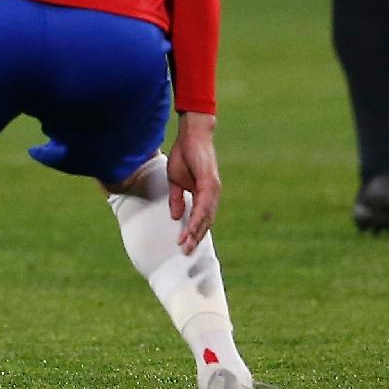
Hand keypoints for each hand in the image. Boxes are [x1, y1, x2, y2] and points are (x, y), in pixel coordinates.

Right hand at [165, 111, 219, 252]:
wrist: (192, 135)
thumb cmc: (184, 155)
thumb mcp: (175, 180)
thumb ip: (177, 198)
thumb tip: (176, 217)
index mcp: (204, 195)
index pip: (200, 218)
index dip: (193, 232)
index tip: (183, 246)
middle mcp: (212, 195)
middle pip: (205, 222)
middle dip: (195, 238)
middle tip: (186, 253)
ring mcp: (213, 190)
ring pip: (206, 217)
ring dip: (196, 232)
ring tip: (186, 244)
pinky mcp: (210, 183)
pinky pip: (204, 205)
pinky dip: (198, 218)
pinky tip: (191, 227)